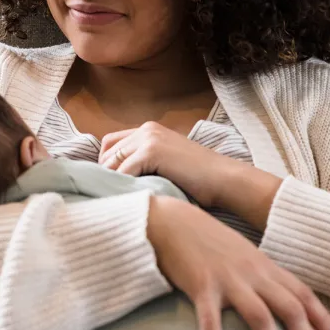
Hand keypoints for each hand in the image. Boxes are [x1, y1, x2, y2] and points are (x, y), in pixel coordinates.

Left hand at [100, 121, 282, 229]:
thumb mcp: (166, 165)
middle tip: (109, 196)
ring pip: (112, 162)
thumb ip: (144, 164)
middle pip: (107, 152)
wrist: (224, 179)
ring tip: (115, 200)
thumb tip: (114, 180)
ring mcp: (149, 138)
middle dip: (105, 175)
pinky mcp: (151, 150)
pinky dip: (122, 186)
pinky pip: (123, 171)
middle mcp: (146, 129)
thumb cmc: (198, 180)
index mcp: (149, 130)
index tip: (108, 186)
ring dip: (111, 182)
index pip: (110, 144)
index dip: (105, 166)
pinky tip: (128, 199)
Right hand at [146, 195, 329, 329]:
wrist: (171, 222)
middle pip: (290, 308)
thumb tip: (268, 297)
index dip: (320, 316)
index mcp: (263, 265)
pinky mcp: (201, 287)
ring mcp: (228, 280)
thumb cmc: (203, 240)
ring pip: (261, 318)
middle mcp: (252, 273)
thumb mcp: (239, 254)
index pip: (302, 292)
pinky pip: (211, 324)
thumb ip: (255, 274)